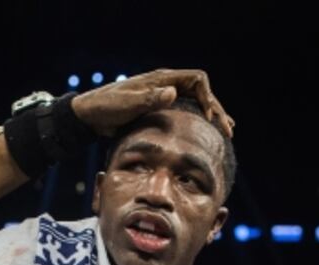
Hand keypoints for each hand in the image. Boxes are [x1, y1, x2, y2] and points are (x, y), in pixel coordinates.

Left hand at [71, 69, 233, 137]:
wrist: (89, 115)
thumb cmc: (106, 107)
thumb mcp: (127, 104)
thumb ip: (149, 99)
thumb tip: (173, 93)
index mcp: (162, 79)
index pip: (197, 79)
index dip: (208, 96)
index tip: (209, 117)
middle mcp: (166, 85)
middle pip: (201, 92)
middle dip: (217, 109)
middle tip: (229, 129)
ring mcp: (163, 96)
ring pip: (196, 102)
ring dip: (212, 114)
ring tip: (227, 130)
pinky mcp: (159, 109)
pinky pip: (186, 111)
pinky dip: (198, 120)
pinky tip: (206, 131)